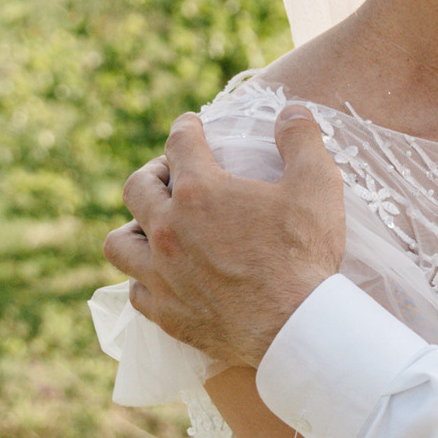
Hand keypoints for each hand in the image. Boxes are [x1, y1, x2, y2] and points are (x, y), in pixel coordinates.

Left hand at [103, 104, 347, 367]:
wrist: (295, 327)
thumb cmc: (305, 254)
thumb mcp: (317, 185)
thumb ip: (302, 140)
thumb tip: (290, 110)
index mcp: (201, 192)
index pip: (180, 144)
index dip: (186, 128)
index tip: (191, 125)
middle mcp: (169, 229)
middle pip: (137, 187)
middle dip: (153, 172)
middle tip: (172, 174)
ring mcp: (161, 274)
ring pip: (119, 242)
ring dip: (133, 227)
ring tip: (153, 226)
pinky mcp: (165, 312)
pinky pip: (135, 289)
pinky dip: (144, 278)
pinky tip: (162, 276)